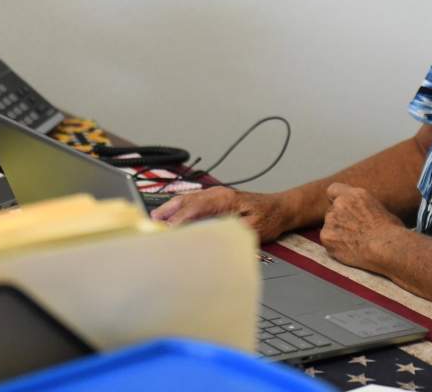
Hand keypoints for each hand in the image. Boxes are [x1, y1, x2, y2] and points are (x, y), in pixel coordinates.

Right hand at [151, 187, 290, 243]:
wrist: (282, 208)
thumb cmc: (270, 217)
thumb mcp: (254, 228)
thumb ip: (232, 230)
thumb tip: (211, 237)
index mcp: (223, 199)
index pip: (194, 209)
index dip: (178, 221)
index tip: (166, 233)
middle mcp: (217, 194)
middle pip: (185, 201)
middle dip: (166, 212)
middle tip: (149, 225)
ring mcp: (216, 196)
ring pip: (187, 200)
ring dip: (169, 209)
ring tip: (154, 221)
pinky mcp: (217, 201)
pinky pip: (192, 202)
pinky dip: (178, 209)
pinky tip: (172, 218)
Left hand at [320, 183, 405, 271]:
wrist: (386, 247)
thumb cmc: (391, 232)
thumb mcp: (379, 209)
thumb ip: (363, 208)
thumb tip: (362, 215)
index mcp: (355, 194)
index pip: (333, 189)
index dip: (336, 200)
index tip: (342, 210)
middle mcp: (340, 203)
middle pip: (331, 211)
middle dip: (339, 221)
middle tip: (353, 233)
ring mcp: (331, 219)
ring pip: (329, 226)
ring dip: (336, 233)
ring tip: (354, 243)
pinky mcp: (326, 236)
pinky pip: (327, 241)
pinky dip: (335, 246)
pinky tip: (349, 250)